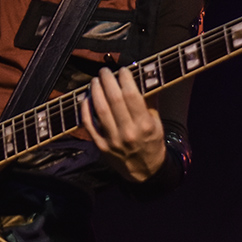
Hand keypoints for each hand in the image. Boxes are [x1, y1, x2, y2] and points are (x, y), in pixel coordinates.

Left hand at [81, 67, 166, 182]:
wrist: (144, 172)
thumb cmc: (151, 142)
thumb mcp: (157, 123)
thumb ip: (150, 101)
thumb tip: (145, 76)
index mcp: (144, 125)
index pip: (131, 95)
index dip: (125, 79)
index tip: (122, 70)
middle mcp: (128, 132)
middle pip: (113, 99)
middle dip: (107, 80)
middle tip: (104, 71)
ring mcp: (112, 140)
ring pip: (99, 109)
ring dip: (95, 91)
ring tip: (95, 80)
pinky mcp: (100, 146)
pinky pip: (88, 124)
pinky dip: (85, 109)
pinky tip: (86, 98)